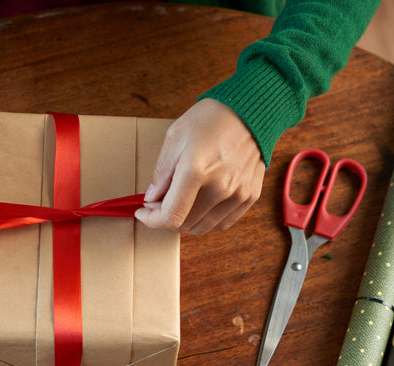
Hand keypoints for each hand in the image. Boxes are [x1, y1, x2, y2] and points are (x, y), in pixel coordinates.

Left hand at [135, 98, 264, 234]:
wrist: (249, 111)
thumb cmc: (210, 119)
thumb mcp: (175, 138)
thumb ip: (161, 173)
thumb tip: (152, 199)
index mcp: (196, 171)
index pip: (171, 216)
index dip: (152, 221)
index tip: (143, 213)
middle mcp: (220, 187)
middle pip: (185, 224)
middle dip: (166, 218)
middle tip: (159, 203)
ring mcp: (238, 194)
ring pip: (204, 227)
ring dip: (186, 221)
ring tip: (180, 203)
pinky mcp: (250, 196)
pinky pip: (223, 222)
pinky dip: (207, 220)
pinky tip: (200, 204)